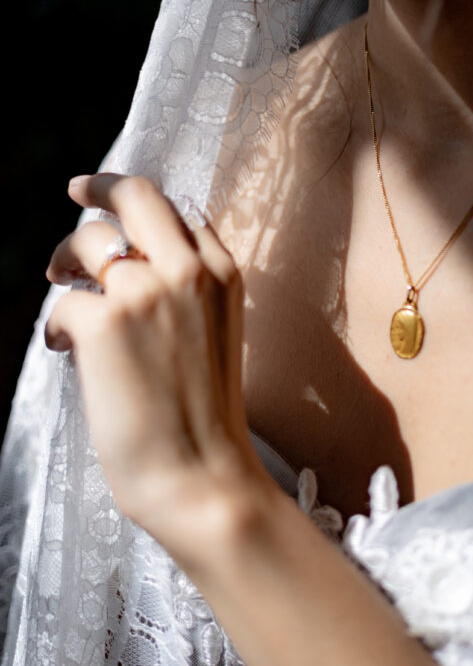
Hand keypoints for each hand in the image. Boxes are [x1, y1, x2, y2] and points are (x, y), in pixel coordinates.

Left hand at [45, 173, 265, 559]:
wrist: (202, 477)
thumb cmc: (206, 418)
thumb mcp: (217, 334)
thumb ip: (188, 290)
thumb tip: (128, 263)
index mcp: (222, 274)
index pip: (176, 210)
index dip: (139, 204)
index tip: (115, 204)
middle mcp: (188, 270)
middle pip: (136, 194)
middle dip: (100, 187)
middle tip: (78, 191)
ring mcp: (145, 291)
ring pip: (89, 240)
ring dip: (66, 259)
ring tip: (61, 284)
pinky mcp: (103, 323)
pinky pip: (62, 300)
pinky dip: (56, 323)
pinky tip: (64, 349)